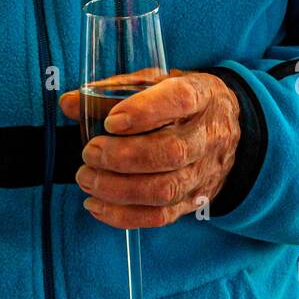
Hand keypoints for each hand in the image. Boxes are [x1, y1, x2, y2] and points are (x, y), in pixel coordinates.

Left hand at [58, 67, 240, 228]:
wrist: (230, 130)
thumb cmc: (181, 102)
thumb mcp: (157, 82)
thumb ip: (113, 90)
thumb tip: (68, 103)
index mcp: (201, 95)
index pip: (180, 100)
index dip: (145, 111)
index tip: (111, 122)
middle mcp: (207, 135)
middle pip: (172, 153)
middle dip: (123, 157)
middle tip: (89, 153)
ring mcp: (203, 172)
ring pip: (165, 190)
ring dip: (119, 189)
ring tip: (86, 179)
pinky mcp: (194, 201)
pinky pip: (161, 216)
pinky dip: (125, 216)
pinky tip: (97, 206)